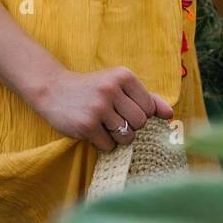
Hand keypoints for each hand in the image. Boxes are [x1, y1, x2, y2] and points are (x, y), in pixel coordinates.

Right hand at [30, 66, 175, 152]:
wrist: (52, 89)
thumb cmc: (92, 89)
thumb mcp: (118, 85)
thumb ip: (147, 98)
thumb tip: (170, 114)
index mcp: (123, 76)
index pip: (150, 108)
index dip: (138, 113)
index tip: (122, 107)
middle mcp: (111, 89)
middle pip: (140, 123)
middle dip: (128, 126)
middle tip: (111, 118)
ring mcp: (98, 108)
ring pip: (126, 137)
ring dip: (116, 137)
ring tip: (102, 124)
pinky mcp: (86, 125)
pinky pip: (109, 146)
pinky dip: (102, 143)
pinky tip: (91, 130)